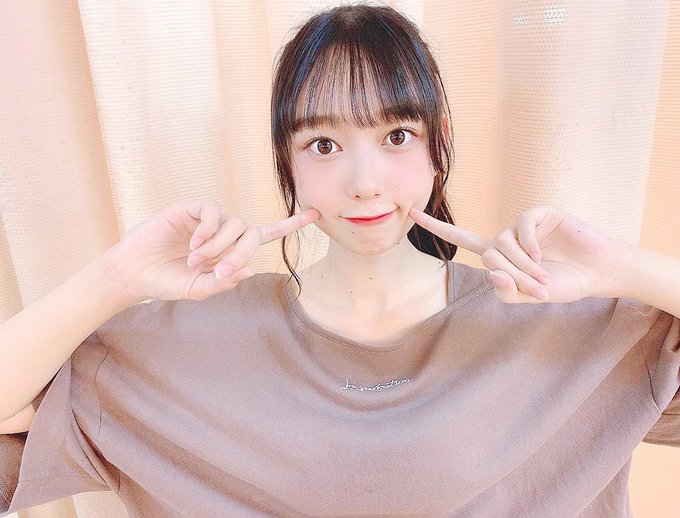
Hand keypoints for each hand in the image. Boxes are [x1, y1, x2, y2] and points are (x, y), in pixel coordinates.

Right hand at [103, 199, 319, 301]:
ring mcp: (207, 221)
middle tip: (217, 272)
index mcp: (230, 251)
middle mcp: (223, 233)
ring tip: (194, 261)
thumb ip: (223, 282)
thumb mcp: (198, 289)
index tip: (316, 215)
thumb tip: (249, 270)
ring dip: (218, 246)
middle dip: (240, 254)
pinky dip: (208, 230)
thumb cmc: (167, 283)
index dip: (290, 225)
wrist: (134, 273)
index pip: (267, 234)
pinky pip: (212, 211)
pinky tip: (192, 245)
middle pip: (251, 233)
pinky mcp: (189, 210)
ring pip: (233, 224)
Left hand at [409, 205, 623, 303]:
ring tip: (544, 276)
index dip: (437, 227)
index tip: (411, 213)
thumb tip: (491, 272)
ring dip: (522, 264)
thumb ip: (507, 291)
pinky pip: (521, 223)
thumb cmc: (563, 284)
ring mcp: (522, 225)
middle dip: (512, 275)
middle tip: (537, 288)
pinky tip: (541, 253)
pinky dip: (528, 241)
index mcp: (498, 255)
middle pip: (488, 253)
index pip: (461, 239)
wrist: (597, 272)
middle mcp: (506, 237)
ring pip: (503, 242)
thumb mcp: (531, 296)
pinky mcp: (541, 214)